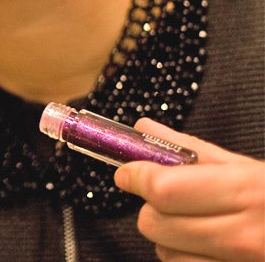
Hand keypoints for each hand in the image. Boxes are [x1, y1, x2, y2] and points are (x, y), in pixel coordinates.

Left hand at [114, 119, 264, 261]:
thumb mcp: (249, 167)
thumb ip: (192, 150)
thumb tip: (142, 128)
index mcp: (250, 193)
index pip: (164, 189)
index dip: (136, 176)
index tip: (127, 172)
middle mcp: (248, 236)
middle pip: (156, 224)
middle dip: (152, 208)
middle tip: (167, 198)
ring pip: (167, 254)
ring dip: (170, 238)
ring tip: (196, 224)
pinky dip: (188, 259)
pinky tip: (208, 247)